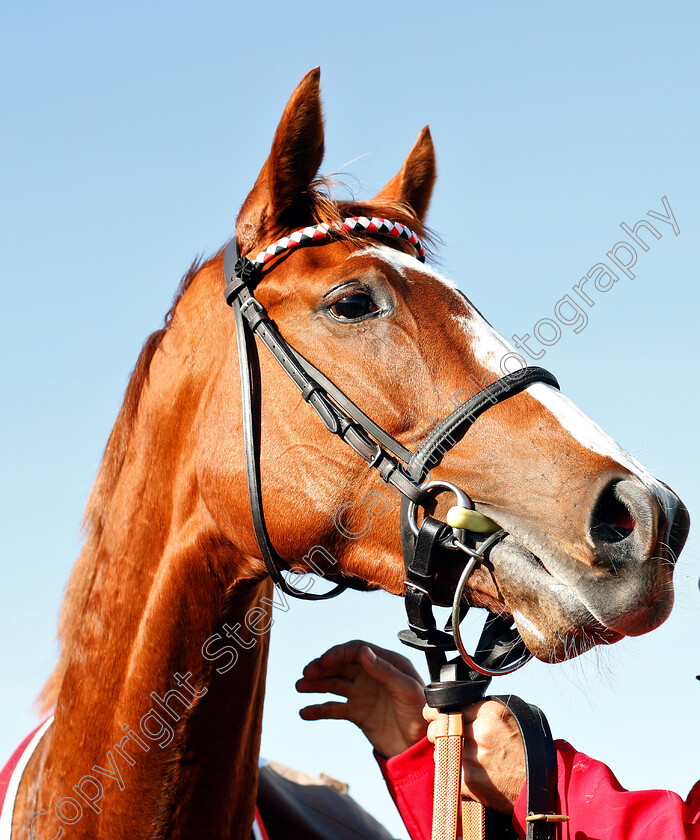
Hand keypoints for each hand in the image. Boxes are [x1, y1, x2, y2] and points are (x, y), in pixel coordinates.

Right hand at [296, 640, 426, 757]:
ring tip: (300, 686)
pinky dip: (319, 709)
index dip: (339, 653)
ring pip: (334, 683)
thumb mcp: (407, 690)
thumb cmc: (421, 715)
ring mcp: (363, 693)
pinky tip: (305, 712)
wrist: (419, 748)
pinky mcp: (357, 713)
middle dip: (323, 667)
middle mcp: (372, 675)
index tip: (324, 661)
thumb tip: (363, 652)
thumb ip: (386, 671)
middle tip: (307, 674)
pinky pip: (334, 708)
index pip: (357, 650)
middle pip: (341, 665)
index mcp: (387, 663)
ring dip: (316, 683)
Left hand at [425, 701, 525, 813]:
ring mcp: (471, 759)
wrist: (535, 784)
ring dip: (444, 751)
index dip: (437, 711)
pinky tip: (465, 769)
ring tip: (461, 754)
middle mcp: (479, 734)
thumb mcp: (506, 717)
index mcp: (489, 714)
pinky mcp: (467, 782)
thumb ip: (479, 710)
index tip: (431, 713)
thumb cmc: (523, 749)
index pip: (448, 706)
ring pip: (439, 750)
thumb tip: (452, 707)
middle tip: (442, 734)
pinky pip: (446, 770)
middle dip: (436, 730)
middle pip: (438, 727)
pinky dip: (451, 769)